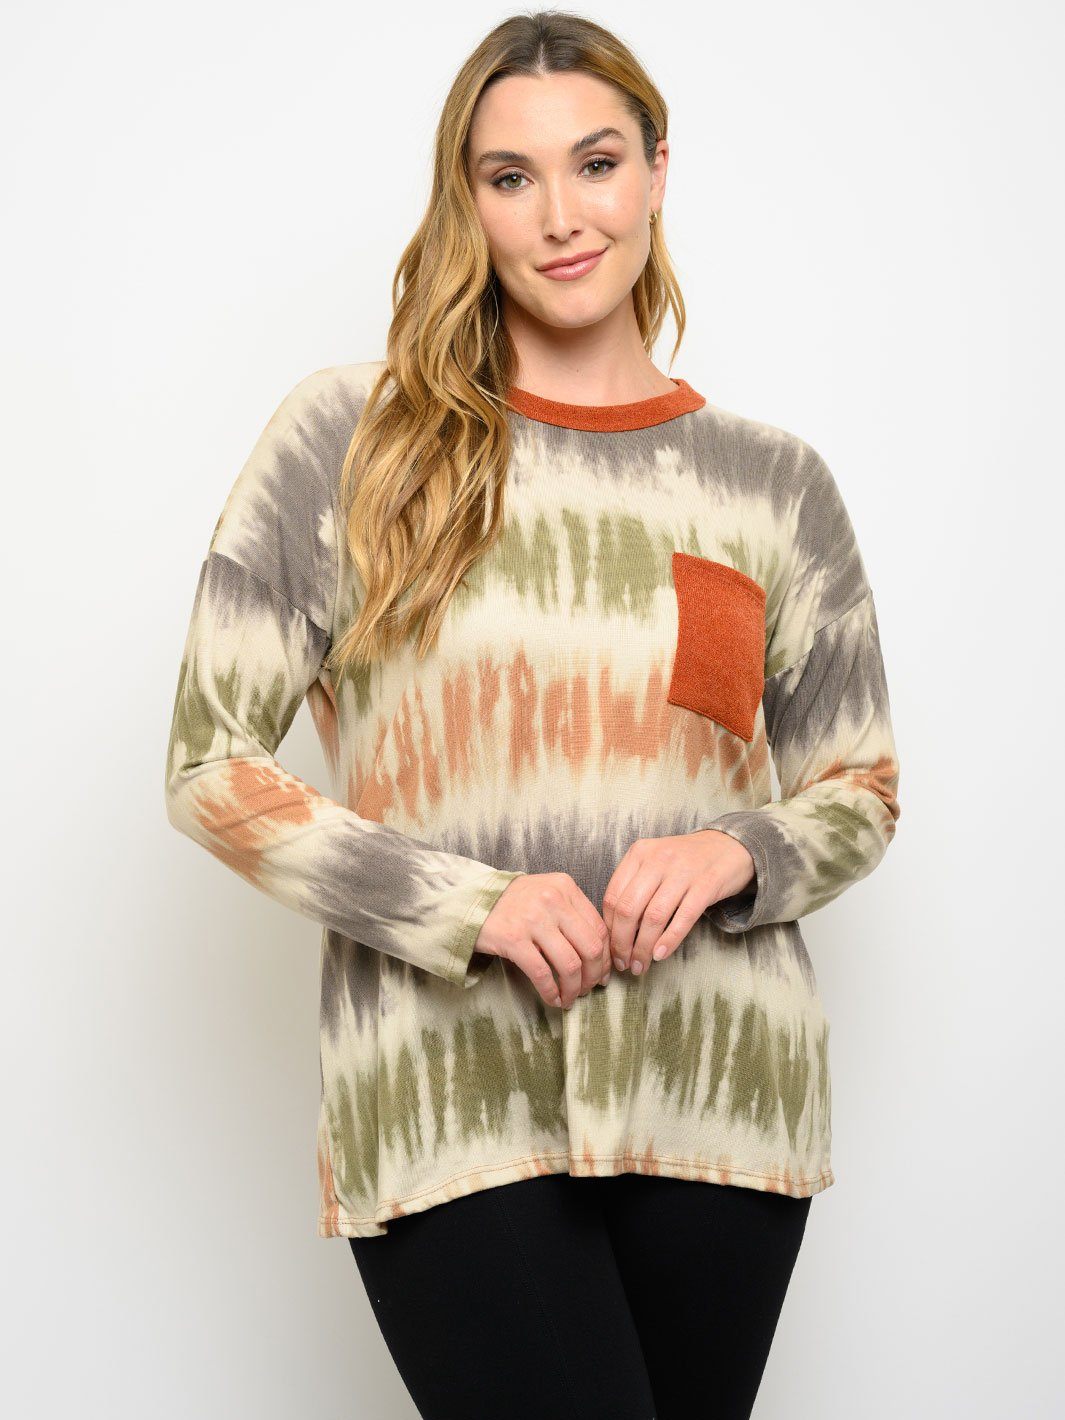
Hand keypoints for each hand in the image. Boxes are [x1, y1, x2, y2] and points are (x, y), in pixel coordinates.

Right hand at [474, 872, 611, 1008]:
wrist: (471, 901)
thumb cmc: (515, 903)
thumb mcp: (547, 894)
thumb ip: (572, 914)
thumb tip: (600, 956)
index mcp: (565, 887)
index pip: (599, 928)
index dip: (605, 957)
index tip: (603, 974)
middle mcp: (552, 900)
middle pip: (591, 947)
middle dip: (594, 976)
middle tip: (589, 989)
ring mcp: (533, 919)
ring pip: (569, 964)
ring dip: (574, 989)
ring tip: (570, 998)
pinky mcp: (513, 939)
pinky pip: (542, 973)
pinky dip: (551, 992)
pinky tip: (553, 999)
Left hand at [602, 830, 755, 975]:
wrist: (730, 846)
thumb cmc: (686, 861)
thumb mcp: (654, 863)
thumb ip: (635, 887)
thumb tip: (617, 931)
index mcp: (639, 852)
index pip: (612, 896)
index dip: (609, 929)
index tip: (610, 949)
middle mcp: (658, 859)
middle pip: (629, 909)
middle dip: (622, 943)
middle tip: (623, 963)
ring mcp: (683, 871)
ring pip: (654, 917)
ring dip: (643, 947)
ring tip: (640, 965)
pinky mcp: (706, 885)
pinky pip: (683, 918)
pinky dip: (669, 940)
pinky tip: (660, 955)